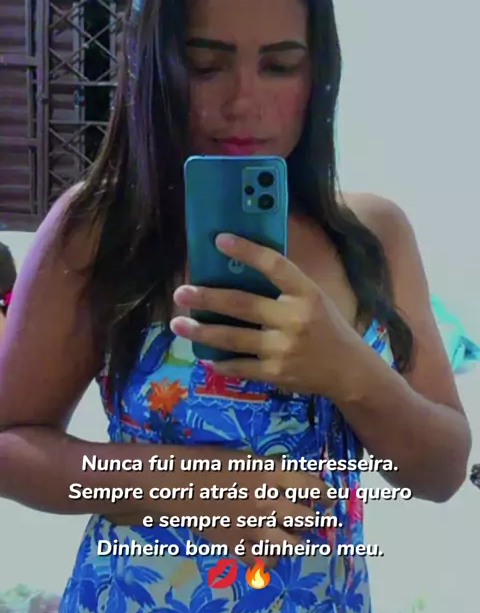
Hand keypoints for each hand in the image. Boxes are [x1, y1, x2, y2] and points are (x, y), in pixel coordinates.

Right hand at [110, 447, 332, 565]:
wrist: (172, 483)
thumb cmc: (206, 462)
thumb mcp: (245, 458)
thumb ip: (272, 473)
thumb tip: (295, 486)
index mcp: (272, 475)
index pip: (315, 489)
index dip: (325, 496)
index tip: (328, 500)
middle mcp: (269, 503)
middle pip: (308, 520)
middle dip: (311, 520)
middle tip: (309, 519)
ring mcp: (253, 528)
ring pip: (291, 545)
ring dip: (292, 540)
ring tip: (287, 536)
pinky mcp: (236, 546)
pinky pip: (263, 562)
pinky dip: (267, 558)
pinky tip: (264, 550)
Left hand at [171, 233, 359, 397]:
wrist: (349, 370)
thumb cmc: (327, 327)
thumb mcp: (314, 299)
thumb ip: (284, 287)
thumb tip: (239, 268)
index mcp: (307, 293)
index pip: (274, 265)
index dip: (246, 251)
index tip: (219, 240)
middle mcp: (295, 319)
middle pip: (242, 304)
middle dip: (207, 297)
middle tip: (181, 292)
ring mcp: (283, 348)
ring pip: (232, 338)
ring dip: (201, 331)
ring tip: (178, 324)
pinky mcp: (275, 373)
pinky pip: (239, 366)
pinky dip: (219, 362)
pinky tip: (203, 354)